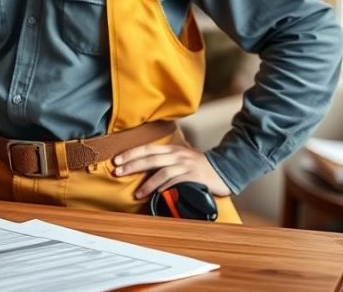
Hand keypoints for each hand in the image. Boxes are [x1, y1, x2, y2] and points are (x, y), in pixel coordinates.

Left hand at [112, 143, 231, 199]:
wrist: (226, 169)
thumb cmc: (200, 165)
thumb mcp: (182, 157)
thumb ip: (166, 158)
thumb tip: (145, 162)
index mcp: (172, 148)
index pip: (147, 149)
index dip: (131, 153)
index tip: (117, 160)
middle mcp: (177, 154)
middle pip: (151, 158)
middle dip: (132, 165)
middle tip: (117, 172)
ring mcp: (186, 165)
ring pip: (162, 172)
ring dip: (147, 183)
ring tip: (137, 193)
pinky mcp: (194, 176)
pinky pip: (176, 182)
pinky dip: (165, 188)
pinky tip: (157, 195)